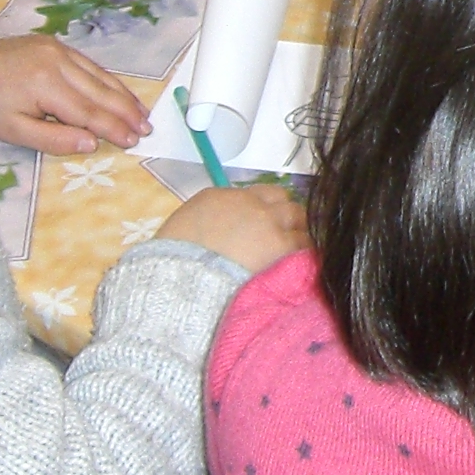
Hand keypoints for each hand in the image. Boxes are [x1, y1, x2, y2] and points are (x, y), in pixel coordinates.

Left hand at [0, 35, 151, 155]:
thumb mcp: (12, 131)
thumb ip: (54, 139)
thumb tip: (92, 143)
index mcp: (46, 84)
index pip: (89, 111)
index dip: (114, 127)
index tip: (134, 141)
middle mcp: (57, 61)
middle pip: (101, 91)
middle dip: (126, 111)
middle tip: (147, 128)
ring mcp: (57, 48)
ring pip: (99, 74)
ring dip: (122, 94)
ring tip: (141, 112)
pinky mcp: (53, 43)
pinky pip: (88, 64)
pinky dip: (106, 79)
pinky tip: (117, 91)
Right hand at [155, 181, 309, 274]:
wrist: (179, 280)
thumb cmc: (170, 263)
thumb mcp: (184, 231)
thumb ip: (211, 224)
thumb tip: (224, 235)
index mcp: (220, 198)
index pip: (259, 194)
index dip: (267, 209)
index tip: (266, 224)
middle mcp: (249, 204)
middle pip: (284, 202)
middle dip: (286, 219)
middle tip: (284, 239)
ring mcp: (269, 223)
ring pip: (300, 220)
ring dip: (298, 235)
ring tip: (293, 255)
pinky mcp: (282, 247)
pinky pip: (305, 245)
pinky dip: (304, 253)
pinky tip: (300, 266)